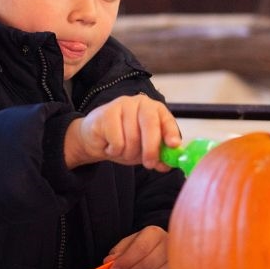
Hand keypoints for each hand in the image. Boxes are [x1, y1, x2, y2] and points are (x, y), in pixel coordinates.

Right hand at [64, 94, 181, 169]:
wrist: (95, 138)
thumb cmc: (123, 140)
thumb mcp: (144, 150)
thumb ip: (157, 156)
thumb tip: (167, 165)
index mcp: (155, 109)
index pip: (166, 119)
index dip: (171, 132)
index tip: (173, 145)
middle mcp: (141, 103)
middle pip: (150, 124)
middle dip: (151, 148)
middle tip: (149, 163)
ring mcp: (123, 105)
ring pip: (132, 137)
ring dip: (128, 152)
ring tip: (122, 150)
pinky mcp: (107, 113)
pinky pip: (117, 140)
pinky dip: (114, 150)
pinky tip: (109, 145)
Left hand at [104, 225, 173, 268]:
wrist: (160, 250)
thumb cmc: (142, 247)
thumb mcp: (128, 244)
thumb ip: (119, 251)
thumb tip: (109, 261)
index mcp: (155, 234)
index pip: (141, 248)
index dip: (126, 262)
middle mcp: (168, 246)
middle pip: (147, 265)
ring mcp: (175, 263)